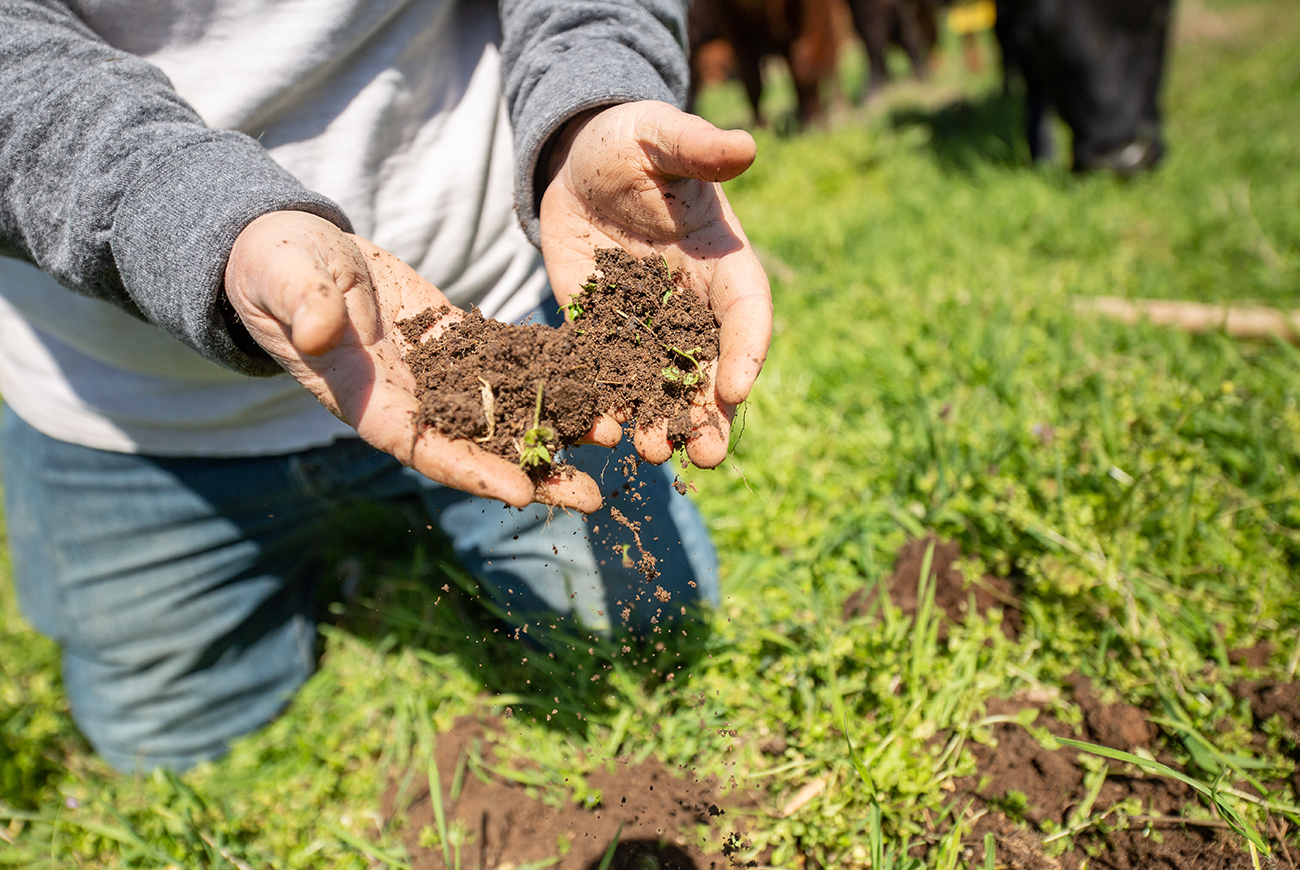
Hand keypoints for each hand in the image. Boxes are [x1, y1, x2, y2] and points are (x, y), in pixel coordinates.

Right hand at [223, 211, 601, 511]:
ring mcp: (437, 373)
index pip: (422, 447)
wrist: (294, 252)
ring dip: (557, 428)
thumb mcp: (285, 278)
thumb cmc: (277, 268)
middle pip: (478, 446)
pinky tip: (596, 381)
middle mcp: (409, 398)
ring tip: (614, 438)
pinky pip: (509, 362)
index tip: (521, 493)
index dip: (471, 472)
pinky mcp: (456, 341)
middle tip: (592, 498)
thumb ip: (303, 305)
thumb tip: (320, 330)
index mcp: (365, 398)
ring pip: (504, 410)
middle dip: (534, 473)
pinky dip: (551, 375)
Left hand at [540, 101, 772, 467]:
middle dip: (710, 414)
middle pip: (712, 366)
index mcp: (722, 259)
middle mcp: (693, 302)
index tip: (739, 388)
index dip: (748, 350)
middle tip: (708, 457)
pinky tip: (601, 430)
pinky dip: (608, 402)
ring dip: (661, 420)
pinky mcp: (601, 328)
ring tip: (652, 453)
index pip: (747, 311)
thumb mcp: (660, 136)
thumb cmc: (631, 141)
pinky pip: (609, 372)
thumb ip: (696, 148)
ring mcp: (648, 321)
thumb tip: (745, 145)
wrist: (576, 160)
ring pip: (662, 382)